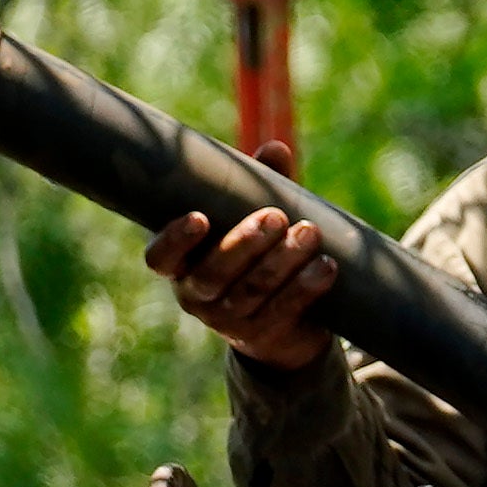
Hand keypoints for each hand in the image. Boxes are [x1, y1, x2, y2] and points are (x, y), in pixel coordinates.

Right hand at [149, 190, 341, 366]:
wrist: (279, 325)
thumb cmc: (256, 254)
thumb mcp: (251, 218)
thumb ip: (257, 185)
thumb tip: (274, 150)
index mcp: (181, 264)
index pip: (160, 258)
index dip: (174, 241)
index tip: (199, 218)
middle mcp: (195, 296)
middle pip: (212, 274)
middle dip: (244, 243)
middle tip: (274, 215)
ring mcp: (227, 322)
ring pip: (252, 291)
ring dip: (283, 260)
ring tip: (309, 232)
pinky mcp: (263, 337)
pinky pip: (282, 311)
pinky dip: (306, 287)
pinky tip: (326, 266)